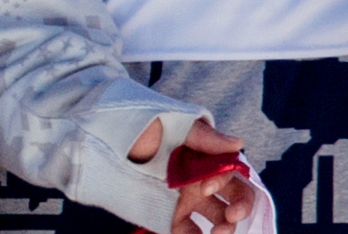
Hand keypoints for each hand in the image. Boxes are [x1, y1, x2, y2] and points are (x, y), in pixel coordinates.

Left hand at [130, 117, 254, 233]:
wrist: (107, 140)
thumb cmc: (143, 127)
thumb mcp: (175, 125)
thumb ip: (206, 137)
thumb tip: (238, 143)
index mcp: (207, 158)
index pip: (231, 173)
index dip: (225, 182)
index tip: (205, 187)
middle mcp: (201, 181)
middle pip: (234, 199)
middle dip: (240, 209)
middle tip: (231, 218)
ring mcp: (186, 200)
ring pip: (217, 219)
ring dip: (224, 229)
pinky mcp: (169, 216)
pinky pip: (189, 231)